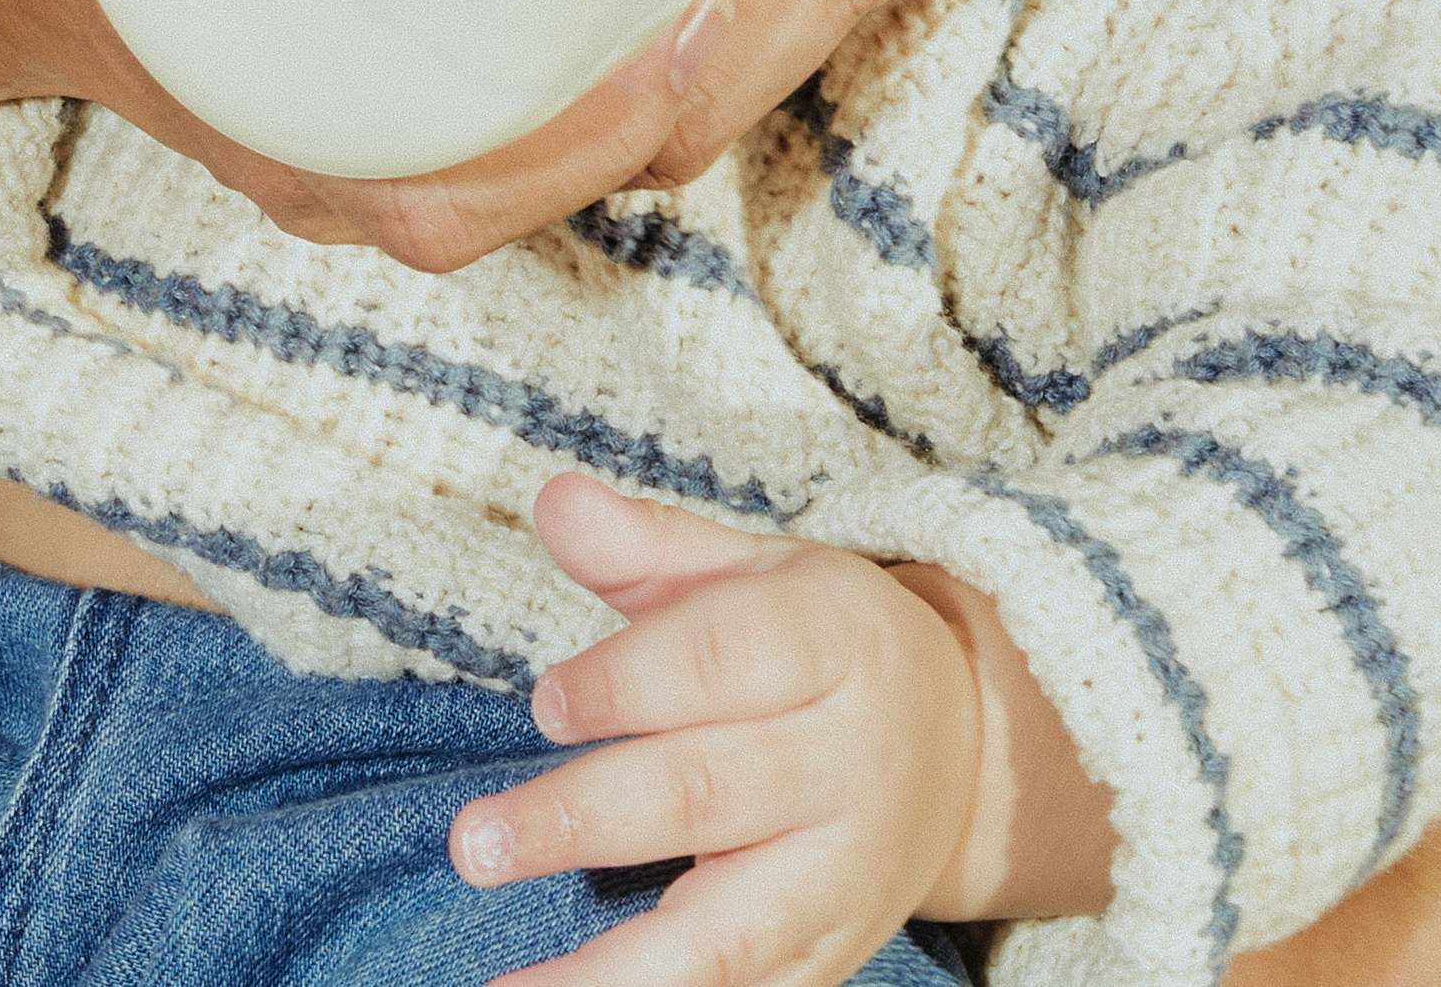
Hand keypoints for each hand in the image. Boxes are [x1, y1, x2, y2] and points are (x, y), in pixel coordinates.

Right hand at [0, 0, 997, 271]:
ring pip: (660, 120)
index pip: (491, 168)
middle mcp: (389, 154)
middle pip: (635, 135)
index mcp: (297, 116)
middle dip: (802, 17)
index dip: (620, 103)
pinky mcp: (480, 69)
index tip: (711, 2)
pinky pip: (638, 82)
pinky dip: (751, 11)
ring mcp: (445, 123)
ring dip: (811, 13)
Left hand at [453, 477, 983, 986]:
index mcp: (835, 643)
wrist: (964, 747)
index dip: (628, 683)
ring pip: (732, 928)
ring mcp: (847, 873)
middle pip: (710, 793)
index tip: (544, 703)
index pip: (726, 660)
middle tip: (476, 842)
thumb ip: (649, 549)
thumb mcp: (752, 574)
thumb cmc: (818, 646)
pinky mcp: (833, 951)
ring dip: (615, 968)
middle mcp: (850, 763)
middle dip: (587, 820)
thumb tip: (555, 501)